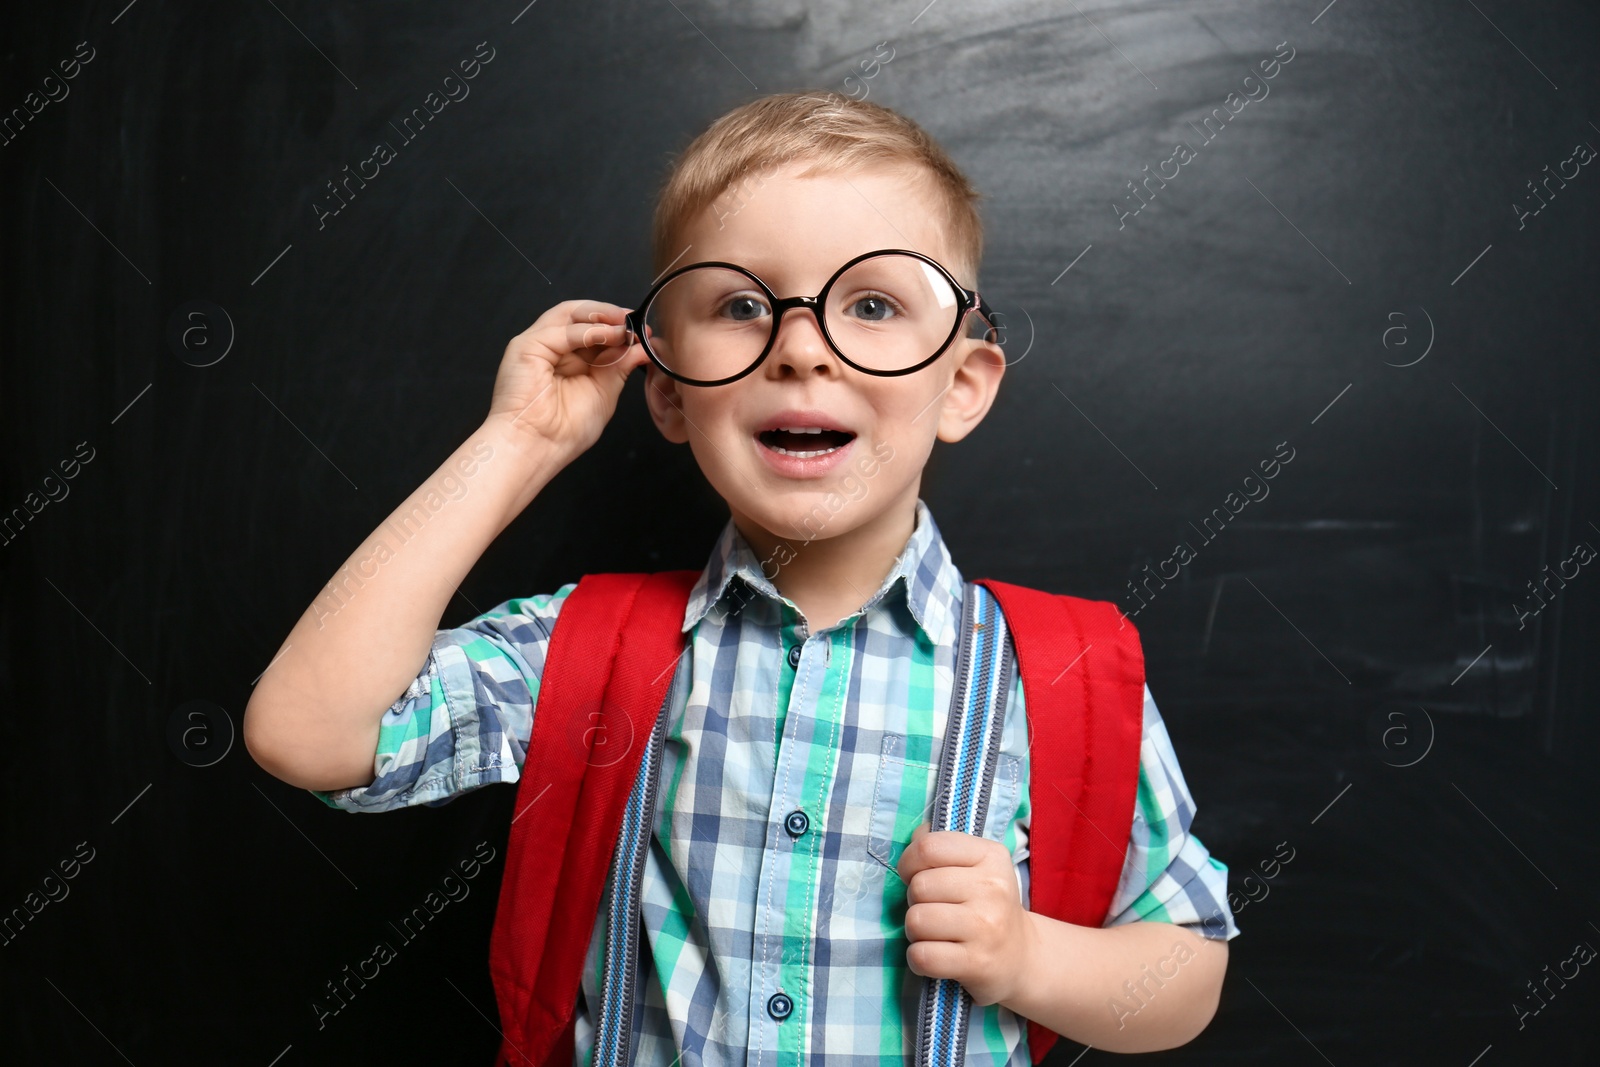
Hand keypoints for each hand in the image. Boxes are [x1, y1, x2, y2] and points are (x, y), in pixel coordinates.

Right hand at [485, 300, 649, 456]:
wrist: (538, 447)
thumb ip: (620, 366)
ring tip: (623, 325)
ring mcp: (538, 344)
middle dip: (610, 315)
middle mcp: (553, 348)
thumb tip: (641, 347)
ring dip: (601, 316)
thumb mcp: (604, 392)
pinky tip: (609, 334)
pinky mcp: (527, 346)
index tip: (643, 330)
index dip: (617, 326)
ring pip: (569, 314)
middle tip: (633, 321)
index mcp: (569, 359)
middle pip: (580, 316)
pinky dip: (589, 330)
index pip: (593, 330)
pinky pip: (562, 330)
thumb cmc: (564, 431)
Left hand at [897, 824, 1033, 1006]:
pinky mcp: (977, 963)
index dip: (909, 862)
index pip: (928, 847)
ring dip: (915, 931)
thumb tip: (915, 836)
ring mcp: (986, 927)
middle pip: (919, 886)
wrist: (1021, 955)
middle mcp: (993, 889)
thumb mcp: (977, 865)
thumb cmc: (987, 904)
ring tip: (934, 932)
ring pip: (916, 921)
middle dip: (914, 900)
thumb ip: (943, 846)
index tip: (915, 876)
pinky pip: (922, 956)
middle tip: (932, 909)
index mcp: (990, 856)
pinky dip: (918, 958)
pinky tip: (934, 954)